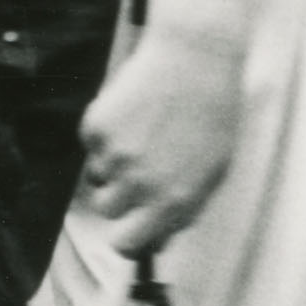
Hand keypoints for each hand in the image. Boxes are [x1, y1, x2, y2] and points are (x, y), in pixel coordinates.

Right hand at [82, 17, 243, 253]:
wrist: (195, 61)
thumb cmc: (211, 117)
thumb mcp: (213, 172)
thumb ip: (183, 209)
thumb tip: (155, 238)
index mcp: (175, 201)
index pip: (128, 243)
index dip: (126, 239)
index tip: (129, 229)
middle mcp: (141, 183)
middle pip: (105, 211)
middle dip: (117, 199)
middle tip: (135, 177)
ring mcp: (115, 155)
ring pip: (98, 177)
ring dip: (114, 165)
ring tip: (143, 135)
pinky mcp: (95, 128)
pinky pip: (92, 146)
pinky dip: (107, 136)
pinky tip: (135, 114)